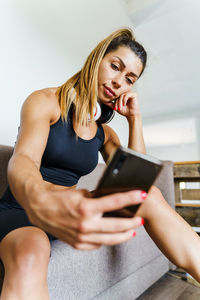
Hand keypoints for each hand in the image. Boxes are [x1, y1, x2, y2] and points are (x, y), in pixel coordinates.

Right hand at [26, 189, 144, 249]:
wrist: (41, 209)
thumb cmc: (61, 199)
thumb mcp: (81, 194)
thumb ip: (98, 198)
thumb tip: (114, 201)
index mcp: (86, 207)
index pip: (114, 202)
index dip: (130, 198)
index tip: (142, 195)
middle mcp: (85, 224)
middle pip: (117, 225)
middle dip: (133, 222)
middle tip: (141, 219)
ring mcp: (82, 237)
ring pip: (110, 239)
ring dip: (124, 235)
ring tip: (132, 231)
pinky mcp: (78, 244)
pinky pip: (98, 244)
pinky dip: (107, 240)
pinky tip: (113, 236)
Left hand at [109, 92, 140, 118]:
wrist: (131, 115)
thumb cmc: (125, 110)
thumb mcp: (115, 107)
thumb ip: (110, 104)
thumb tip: (103, 101)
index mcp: (121, 95)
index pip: (115, 95)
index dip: (114, 101)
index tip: (115, 108)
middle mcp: (125, 93)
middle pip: (118, 95)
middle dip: (117, 102)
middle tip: (117, 108)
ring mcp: (129, 93)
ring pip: (121, 95)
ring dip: (120, 102)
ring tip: (120, 107)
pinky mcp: (133, 94)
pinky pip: (126, 95)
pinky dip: (124, 100)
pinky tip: (124, 104)